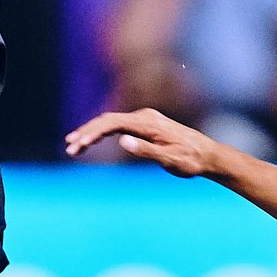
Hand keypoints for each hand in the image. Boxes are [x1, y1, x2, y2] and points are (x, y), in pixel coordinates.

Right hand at [63, 107, 223, 177]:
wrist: (207, 155)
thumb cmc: (190, 160)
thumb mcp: (169, 159)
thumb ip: (145, 150)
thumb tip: (121, 141)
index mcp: (148, 123)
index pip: (113, 123)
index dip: (93, 133)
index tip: (79, 145)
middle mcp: (145, 117)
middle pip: (108, 120)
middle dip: (86, 133)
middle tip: (69, 148)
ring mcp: (145, 120)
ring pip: (111, 122)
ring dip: (91, 133)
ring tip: (73, 146)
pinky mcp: (145, 126)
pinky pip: (119, 126)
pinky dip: (103, 133)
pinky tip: (91, 141)